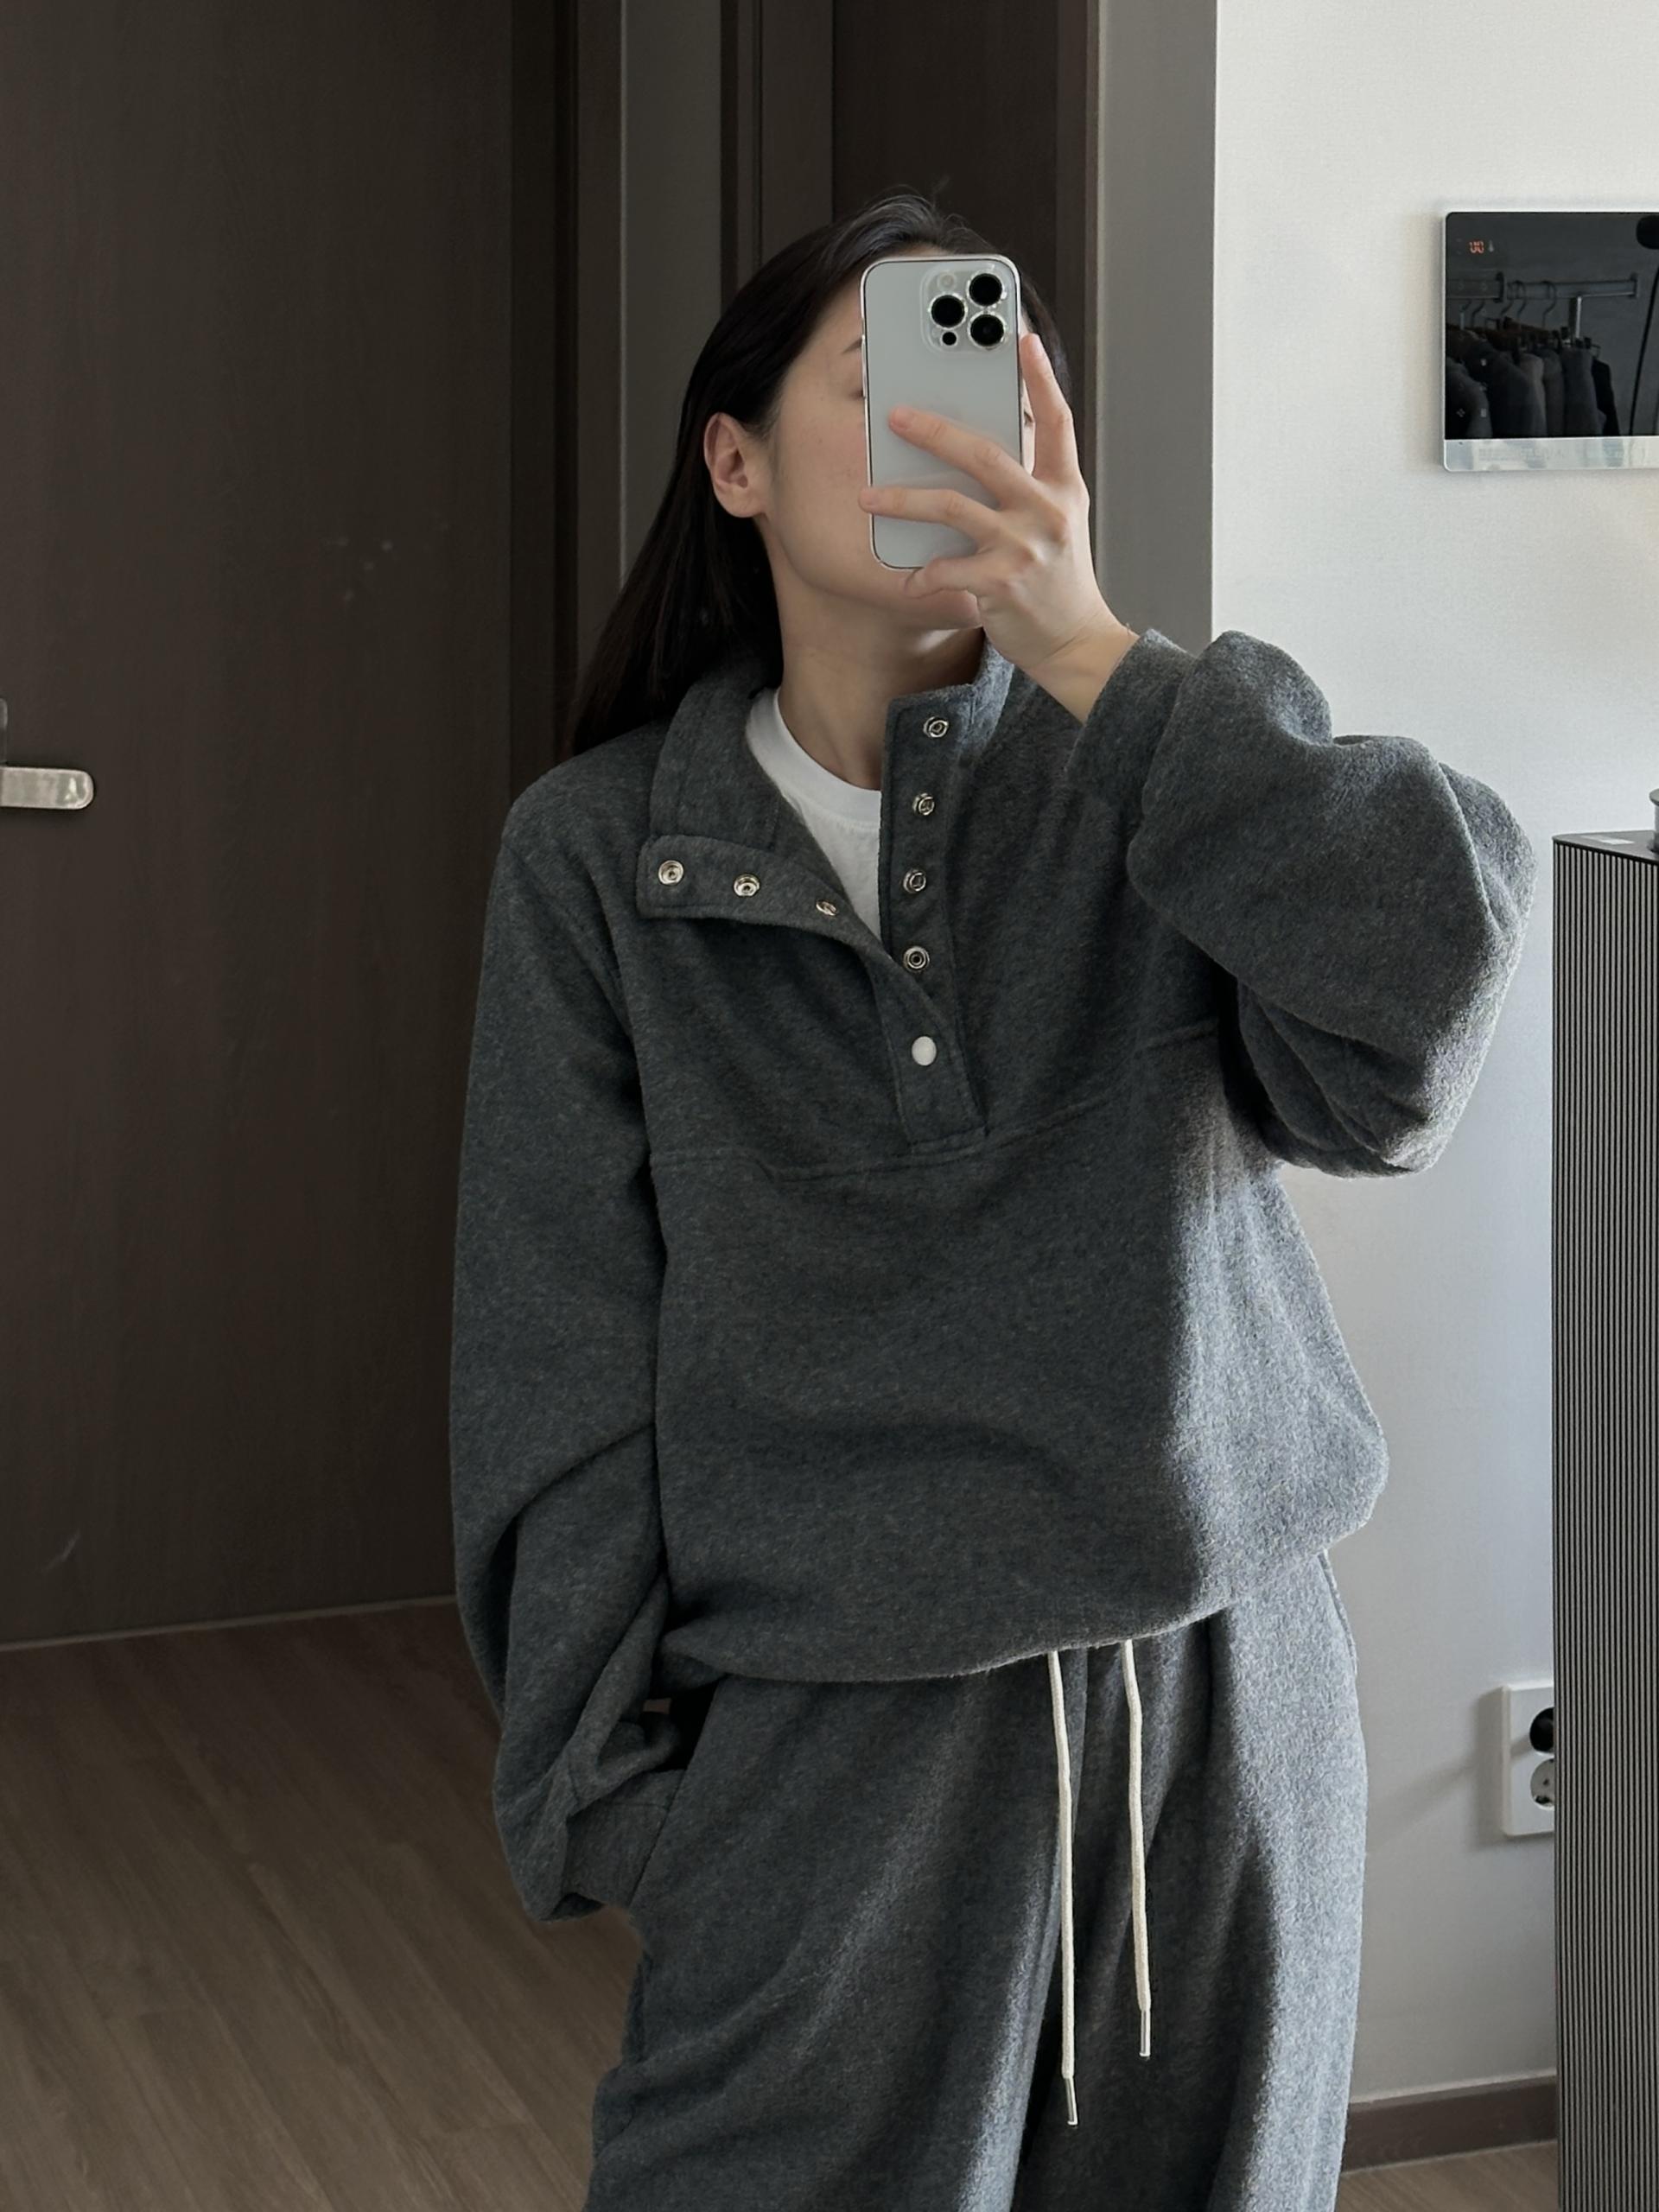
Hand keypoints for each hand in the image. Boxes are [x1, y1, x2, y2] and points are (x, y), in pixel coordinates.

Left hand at [857, 330, 1137, 706]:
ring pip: (953, 508)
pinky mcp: (1003, 584)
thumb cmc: (1056, 580)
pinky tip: (908, 578)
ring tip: (868, 497)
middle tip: (895, 415)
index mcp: (1063, 488)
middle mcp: (1047, 510)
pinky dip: (921, 574)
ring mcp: (1025, 547)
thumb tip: (971, 451)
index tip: (1020, 336)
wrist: (1075, 643)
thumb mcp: (1056, 523)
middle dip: (935, 431)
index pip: (1056, 421)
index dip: (1039, 377)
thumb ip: (1027, 485)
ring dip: (904, 500)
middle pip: (985, 455)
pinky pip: (946, 568)